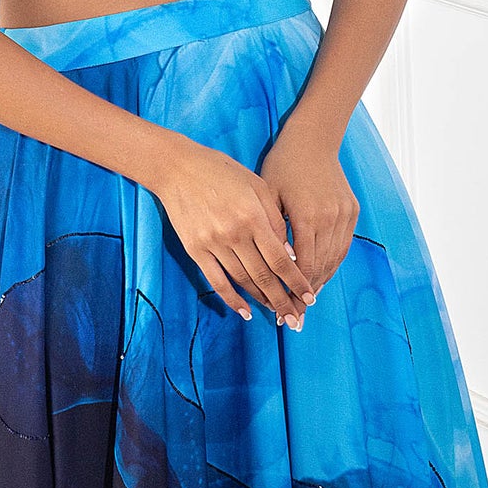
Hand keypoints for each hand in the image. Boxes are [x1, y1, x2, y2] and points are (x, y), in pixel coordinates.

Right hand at [151, 134, 317, 325]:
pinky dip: (231, 299)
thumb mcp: (257, 186)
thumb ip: (275, 220)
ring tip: (277, 313)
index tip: (309, 298)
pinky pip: (216, 281)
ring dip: (261, 300)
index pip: (281, 260)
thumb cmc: (222, 172)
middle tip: (296, 319)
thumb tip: (290, 255)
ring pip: (242, 281)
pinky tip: (245, 311)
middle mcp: (234, 234)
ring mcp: (213, 244)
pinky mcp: (195, 250)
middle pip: (264, 277)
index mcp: (253, 217)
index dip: (296, 282)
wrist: (178, 168)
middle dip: (283, 300)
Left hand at [256, 115, 358, 294]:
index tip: (284, 312)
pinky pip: (343, 246)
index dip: (292, 291)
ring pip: (334, 259)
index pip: (302, 265)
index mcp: (307, 216)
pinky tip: (320, 277)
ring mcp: (344, 215)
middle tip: (294, 318)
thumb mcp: (268, 196)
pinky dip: (331, 264)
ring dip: (320, 282)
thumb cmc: (282, 166)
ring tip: (306, 303)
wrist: (313, 140)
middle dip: (305, 295)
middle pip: (320, 267)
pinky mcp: (352, 211)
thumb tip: (274, 267)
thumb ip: (273, 232)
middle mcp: (330, 218)